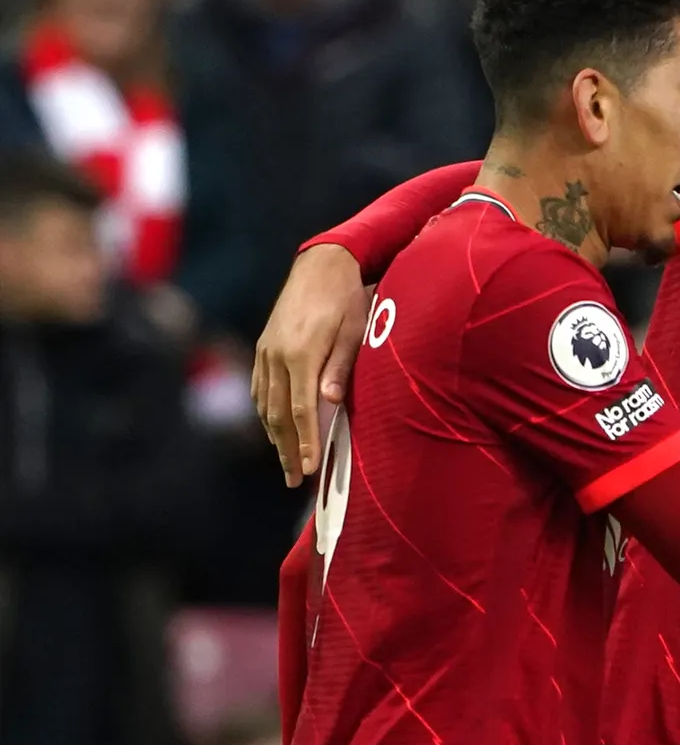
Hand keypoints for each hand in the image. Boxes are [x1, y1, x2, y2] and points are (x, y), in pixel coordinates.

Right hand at [252, 244, 367, 487]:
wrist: (322, 264)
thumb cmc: (347, 299)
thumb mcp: (354, 330)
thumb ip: (341, 366)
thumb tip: (329, 402)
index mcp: (300, 354)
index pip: (300, 410)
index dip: (306, 443)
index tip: (311, 470)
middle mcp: (277, 356)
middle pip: (278, 415)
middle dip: (288, 451)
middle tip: (297, 481)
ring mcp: (266, 352)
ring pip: (265, 404)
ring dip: (276, 438)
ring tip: (288, 464)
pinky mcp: (264, 347)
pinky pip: (260, 389)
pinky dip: (266, 413)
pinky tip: (276, 430)